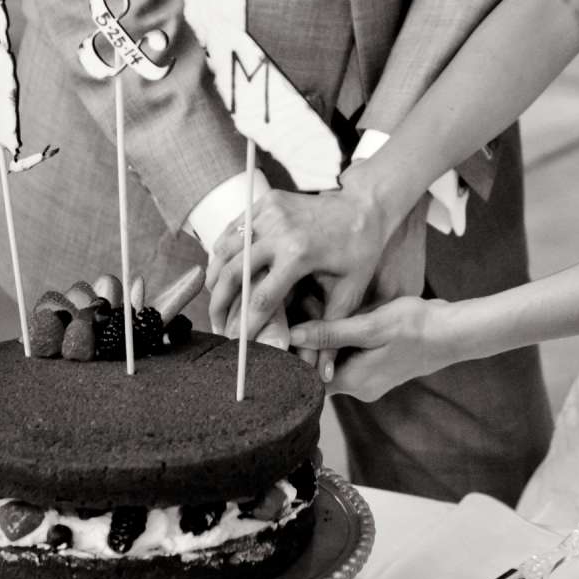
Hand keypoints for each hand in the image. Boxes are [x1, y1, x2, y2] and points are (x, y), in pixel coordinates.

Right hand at [208, 178, 390, 342]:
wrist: (364, 206)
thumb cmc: (360, 252)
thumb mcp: (349, 293)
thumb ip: (331, 332)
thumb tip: (325, 376)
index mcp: (300, 253)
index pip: (261, 297)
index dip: (245, 325)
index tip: (237, 345)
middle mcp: (280, 230)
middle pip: (233, 273)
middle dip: (219, 304)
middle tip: (217, 328)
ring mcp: (270, 212)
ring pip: (225, 249)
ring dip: (215, 278)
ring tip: (216, 304)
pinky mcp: (266, 202)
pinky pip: (233, 230)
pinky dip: (222, 252)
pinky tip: (221, 274)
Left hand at [299, 294, 457, 402]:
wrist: (453, 331)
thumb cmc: (416, 326)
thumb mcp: (370, 326)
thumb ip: (330, 333)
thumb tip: (292, 336)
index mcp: (354, 382)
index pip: (307, 378)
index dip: (294, 354)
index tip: (287, 324)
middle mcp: (360, 388)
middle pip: (319, 370)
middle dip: (309, 341)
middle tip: (302, 307)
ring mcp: (370, 381)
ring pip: (334, 362)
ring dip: (325, 338)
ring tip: (318, 306)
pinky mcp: (378, 369)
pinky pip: (350, 358)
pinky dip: (342, 339)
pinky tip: (342, 316)